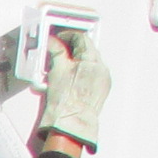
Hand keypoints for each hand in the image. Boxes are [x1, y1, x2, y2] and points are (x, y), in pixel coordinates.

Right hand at [38, 36, 110, 152]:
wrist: (71, 121)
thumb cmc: (65, 100)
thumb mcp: (56, 69)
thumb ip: (56, 51)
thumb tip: (53, 42)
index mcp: (92, 60)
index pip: (81, 38)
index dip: (67, 36)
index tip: (59, 39)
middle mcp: (101, 68)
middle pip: (88, 49)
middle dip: (73, 48)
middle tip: (60, 51)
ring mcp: (104, 79)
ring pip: (91, 61)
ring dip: (79, 60)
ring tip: (65, 66)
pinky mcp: (102, 89)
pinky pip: (94, 74)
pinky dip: (84, 71)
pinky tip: (73, 77)